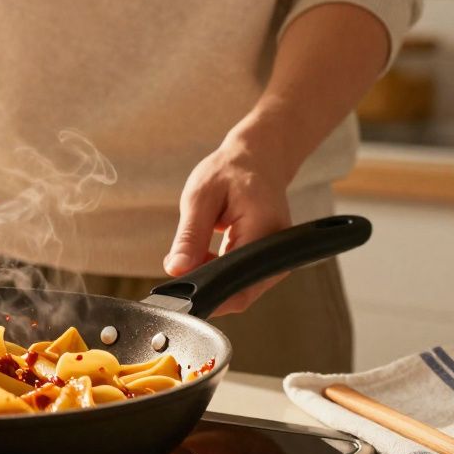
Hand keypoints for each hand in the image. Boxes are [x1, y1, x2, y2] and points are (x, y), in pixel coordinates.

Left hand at [164, 129, 292, 315]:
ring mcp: (277, 258)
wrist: (258, 159)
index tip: (177, 289)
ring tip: (193, 250)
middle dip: (204, 286)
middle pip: (240, 293)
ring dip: (211, 278)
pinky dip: (219, 272)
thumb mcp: (201, 196)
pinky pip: (242, 280)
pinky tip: (204, 254)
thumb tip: (176, 270)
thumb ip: (189, 236)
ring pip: (239, 289)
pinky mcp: (269, 262)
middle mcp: (277, 250)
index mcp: (264, 229)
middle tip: (178, 264)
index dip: (207, 294)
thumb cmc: (231, 170)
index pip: (237, 283)